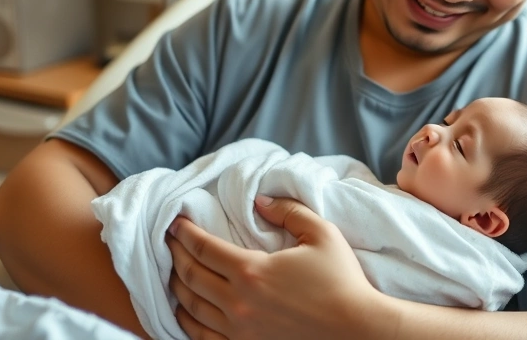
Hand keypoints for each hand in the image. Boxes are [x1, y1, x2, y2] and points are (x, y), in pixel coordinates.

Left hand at [166, 196, 389, 339]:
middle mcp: (238, 302)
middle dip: (176, 256)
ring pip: (191, 308)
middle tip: (169, 243)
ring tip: (172, 273)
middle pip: (190, 276)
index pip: (204, 248)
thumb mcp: (321, 234)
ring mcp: (239, 331)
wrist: (357, 330)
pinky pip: (203, 338)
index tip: (175, 224)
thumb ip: (288, 211)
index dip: (185, 234)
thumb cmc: (342, 281)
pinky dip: (187, 323)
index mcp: (252, 270)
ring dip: (177, 288)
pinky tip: (184, 313)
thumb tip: (260, 201)